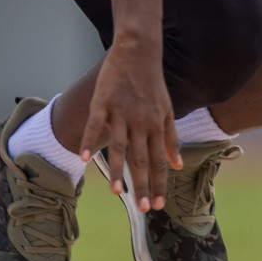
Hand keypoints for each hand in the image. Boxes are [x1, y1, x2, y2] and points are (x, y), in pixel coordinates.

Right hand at [77, 42, 182, 212]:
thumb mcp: (168, 110)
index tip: (157, 206)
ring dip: (117, 170)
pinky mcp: (103, 101)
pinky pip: (95, 124)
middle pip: (141, 159)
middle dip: (142, 185)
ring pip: (119, 146)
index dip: (158, 183)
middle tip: (141, 209)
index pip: (158, 161)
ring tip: (116, 192)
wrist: (139, 50)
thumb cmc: (153, 83)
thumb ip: (171, 138)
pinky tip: (83, 158)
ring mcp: (120, 112)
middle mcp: (140, 121)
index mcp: (156, 125)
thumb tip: (178, 164)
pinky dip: (88, 140)